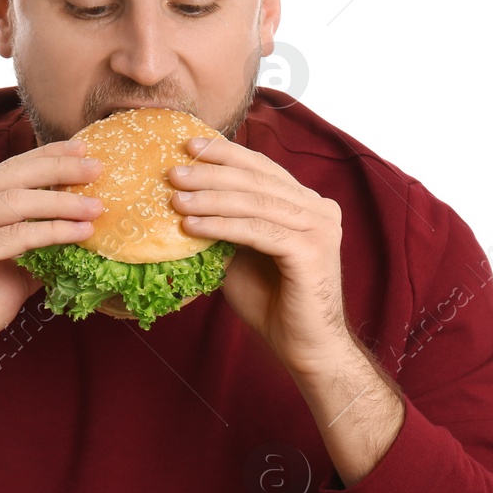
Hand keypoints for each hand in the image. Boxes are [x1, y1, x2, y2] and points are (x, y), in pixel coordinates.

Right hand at [0, 139, 105, 384]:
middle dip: (58, 167)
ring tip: (96, 205)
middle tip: (96, 166)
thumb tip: (80, 231)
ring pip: (16, 202)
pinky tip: (79, 232)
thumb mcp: (11, 268)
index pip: (7, 171)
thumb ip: (35, 245)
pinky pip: (17, 235)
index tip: (80, 149)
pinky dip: (53, 231)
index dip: (45, 156)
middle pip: (12, 176)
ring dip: (62, 201)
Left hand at [167, 133, 351, 379]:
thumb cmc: (272, 303)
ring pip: (255, 203)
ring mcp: (319, 228)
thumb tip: (185, 200)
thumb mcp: (242, 255)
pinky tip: (191, 226)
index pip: (262, 168)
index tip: (189, 145)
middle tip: (173, 172)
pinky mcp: (311, 251)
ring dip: (210, 198)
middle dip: (211, 173)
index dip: (226, 154)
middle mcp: (318, 209)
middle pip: (257, 180)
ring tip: (175, 199)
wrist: (304, 347)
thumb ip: (227, 226)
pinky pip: (257, 231)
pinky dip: (221, 226)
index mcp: (306, 204)